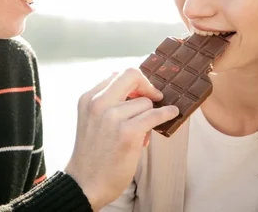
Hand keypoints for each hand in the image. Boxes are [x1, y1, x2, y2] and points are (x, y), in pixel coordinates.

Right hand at [64, 68, 178, 209]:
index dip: (134, 83)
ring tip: (140, 133)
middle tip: (155, 95)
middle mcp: (98, 103)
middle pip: (132, 76)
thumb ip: (107, 102)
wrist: (85, 183)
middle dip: (147, 84)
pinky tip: (172, 113)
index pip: (117, 74)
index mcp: (89, 98)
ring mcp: (112, 117)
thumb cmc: (92, 153)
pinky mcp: (128, 133)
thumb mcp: (90, 119)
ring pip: (146, 102)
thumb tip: (136, 89)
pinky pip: (155, 115)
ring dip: (148, 115)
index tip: (142, 92)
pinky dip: (167, 113)